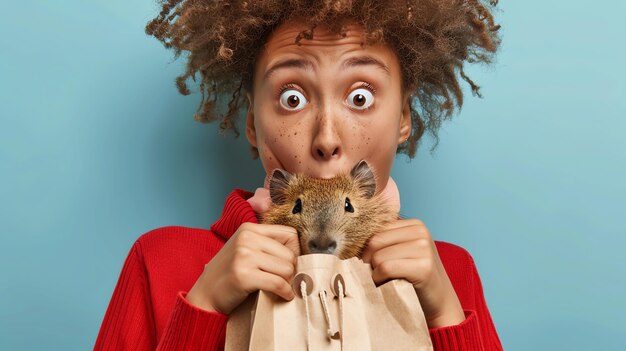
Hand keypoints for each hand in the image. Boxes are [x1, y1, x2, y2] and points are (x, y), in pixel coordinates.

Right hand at [186, 222, 300, 314]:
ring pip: (286, 269)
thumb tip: (299, 252)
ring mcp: (244, 256)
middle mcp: (246, 238)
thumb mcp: (245, 249)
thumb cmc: (230, 272)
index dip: (294, 251)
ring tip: (280, 287)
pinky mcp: (244, 275)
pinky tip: (283, 296)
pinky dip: (285, 292)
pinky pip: (278, 283)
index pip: (290, 234)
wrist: (206, 294)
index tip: (288, 264)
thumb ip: (267, 244)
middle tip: (283, 280)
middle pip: (290, 254)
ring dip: (287, 282)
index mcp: (249, 228)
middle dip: (290, 270)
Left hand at [361, 219, 465, 327]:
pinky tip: (386, 283)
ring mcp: (424, 248)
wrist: (439, 300)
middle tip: (374, 272)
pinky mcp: (423, 267)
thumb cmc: (413, 275)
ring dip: (375, 272)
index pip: (376, 229)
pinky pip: (386, 268)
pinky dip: (379, 279)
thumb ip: (386, 239)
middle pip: (375, 241)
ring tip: (383, 279)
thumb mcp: (402, 250)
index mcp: (414, 224)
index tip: (369, 261)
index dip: (367, 247)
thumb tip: (352, 233)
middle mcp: (421, 231)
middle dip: (369, 259)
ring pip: (379, 256)